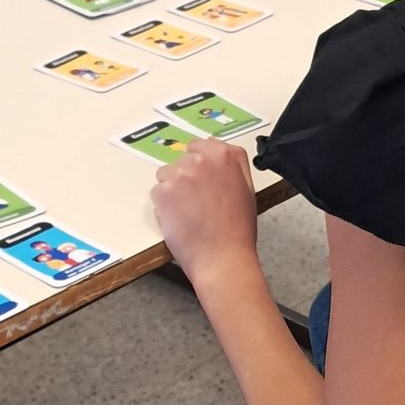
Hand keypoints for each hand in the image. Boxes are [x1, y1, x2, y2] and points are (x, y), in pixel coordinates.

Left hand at [151, 138, 258, 287]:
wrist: (223, 258)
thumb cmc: (238, 230)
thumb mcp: (246, 189)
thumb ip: (233, 165)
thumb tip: (217, 153)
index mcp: (225, 155)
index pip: (200, 146)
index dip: (200, 165)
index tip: (203, 181)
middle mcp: (201, 160)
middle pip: (182, 160)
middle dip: (186, 177)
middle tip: (198, 203)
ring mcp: (180, 175)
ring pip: (167, 175)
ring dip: (173, 189)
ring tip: (189, 212)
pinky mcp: (163, 192)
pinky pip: (157, 192)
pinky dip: (164, 205)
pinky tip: (180, 219)